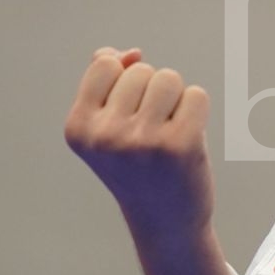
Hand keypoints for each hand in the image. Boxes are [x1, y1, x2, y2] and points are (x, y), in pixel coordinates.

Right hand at [63, 46, 215, 250]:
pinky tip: (187, 139)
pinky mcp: (179, 145)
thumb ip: (106, 82)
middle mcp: (104, 136)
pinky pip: (196, 95)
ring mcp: (141, 141)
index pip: (105, 64)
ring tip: (168, 132)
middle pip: (140, 70)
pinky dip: (196, 111)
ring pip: (169, 78)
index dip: (124, 80)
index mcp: (77, 128)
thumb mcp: (106, 126)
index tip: (126, 115)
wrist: (165, 221)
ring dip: (175, 99)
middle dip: (152, 92)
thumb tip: (127, 52)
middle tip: (150, 133)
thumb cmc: (137, 166)